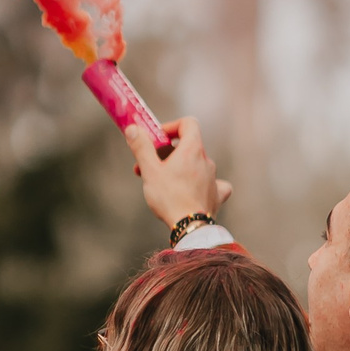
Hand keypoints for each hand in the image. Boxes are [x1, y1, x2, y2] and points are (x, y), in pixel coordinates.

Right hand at [126, 115, 231, 230]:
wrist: (190, 226)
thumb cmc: (169, 197)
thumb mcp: (150, 170)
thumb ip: (141, 147)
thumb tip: (132, 128)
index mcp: (192, 149)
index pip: (188, 124)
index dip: (172, 126)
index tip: (158, 139)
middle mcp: (206, 160)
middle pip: (188, 146)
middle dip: (167, 153)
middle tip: (150, 165)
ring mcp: (213, 177)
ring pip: (195, 164)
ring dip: (179, 168)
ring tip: (163, 183)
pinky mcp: (216, 194)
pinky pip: (213, 182)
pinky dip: (203, 182)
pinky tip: (195, 189)